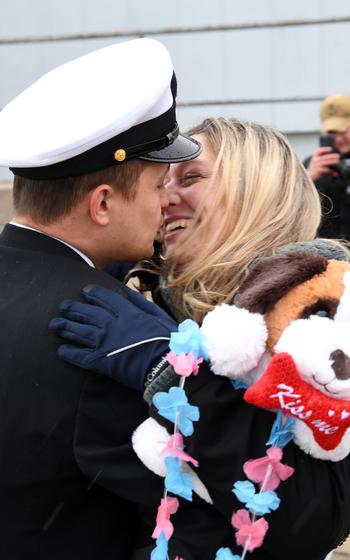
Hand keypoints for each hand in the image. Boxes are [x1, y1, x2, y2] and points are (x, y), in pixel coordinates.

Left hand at [49, 285, 177, 390]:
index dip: (92, 294)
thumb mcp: (159, 316)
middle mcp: (112, 324)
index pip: (104, 298)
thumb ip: (142, 303)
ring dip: (66, 327)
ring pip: (79, 331)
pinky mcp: (101, 361)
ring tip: (55, 324)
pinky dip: (69, 352)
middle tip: (63, 306)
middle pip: (87, 313)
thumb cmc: (168, 341)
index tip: (85, 292)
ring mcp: (104, 342)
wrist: (165, 366)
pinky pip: (80, 356)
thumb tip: (128, 292)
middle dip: (73, 308)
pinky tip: (61, 350)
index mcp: (127, 312)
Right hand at [306, 147, 339, 181]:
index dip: (325, 149)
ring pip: (327, 162)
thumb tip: (332, 157)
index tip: (331, 149)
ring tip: (337, 161)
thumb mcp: (316, 161)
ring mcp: (316, 165)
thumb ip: (322, 158)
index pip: (319, 150)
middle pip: (325, 157)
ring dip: (333, 161)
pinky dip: (330, 169)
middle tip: (338, 156)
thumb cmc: (314, 168)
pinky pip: (326, 169)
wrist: (308, 176)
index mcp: (314, 156)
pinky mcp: (318, 170)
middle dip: (333, 156)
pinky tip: (332, 170)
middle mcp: (315, 159)